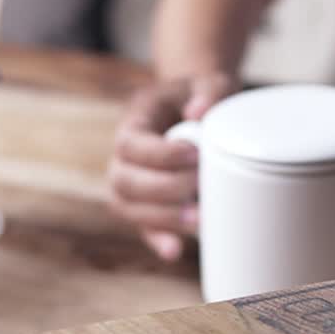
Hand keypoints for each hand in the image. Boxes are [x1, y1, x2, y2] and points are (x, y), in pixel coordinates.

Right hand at [107, 74, 237, 260]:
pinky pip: (143, 227)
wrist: (197, 112)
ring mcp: (132, 183)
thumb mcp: (211, 82)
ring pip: (126, 207)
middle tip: (198, 186)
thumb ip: (210, 91)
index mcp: (135, 120)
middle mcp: (125, 155)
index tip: (194, 155)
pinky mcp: (146, 206)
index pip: (130, 143)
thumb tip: (199, 113)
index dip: (158, 154)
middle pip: (123, 180)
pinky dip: (158, 240)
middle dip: (161, 189)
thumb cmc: (203, 97)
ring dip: (160, 218)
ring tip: (198, 219)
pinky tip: (175, 251)